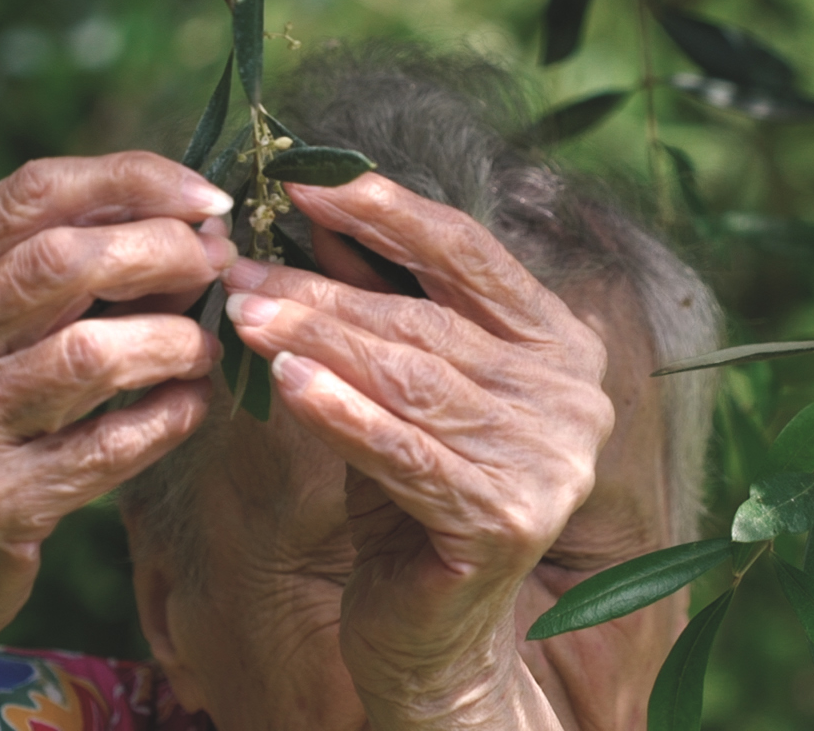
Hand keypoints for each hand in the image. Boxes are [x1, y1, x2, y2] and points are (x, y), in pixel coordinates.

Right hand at [0, 151, 234, 651]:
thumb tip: (192, 219)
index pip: (33, 192)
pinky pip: (108, 447)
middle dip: (161, 253)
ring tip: (203, 348)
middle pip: (61, 262)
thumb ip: (62, 270)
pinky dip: (166, 418)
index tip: (207, 200)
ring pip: (88, 355)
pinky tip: (189, 405)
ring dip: (171, 342)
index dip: (133, 181)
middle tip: (217, 269)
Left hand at [222, 174, 612, 729]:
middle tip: (239, 266)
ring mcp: (551, 459)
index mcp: (562, 343)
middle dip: (324, 287)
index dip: (388, 210)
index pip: (471, 254)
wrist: (431, 633)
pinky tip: (283, 382)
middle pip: (427, 319)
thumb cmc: (408, 497)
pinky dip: (340, 413)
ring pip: (409, 379)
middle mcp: (574, 396)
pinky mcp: (510, 518)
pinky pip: (403, 452)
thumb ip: (375, 299)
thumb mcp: (392, 383)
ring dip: (316, 341)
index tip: (303, 180)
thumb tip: (314, 208)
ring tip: (241, 314)